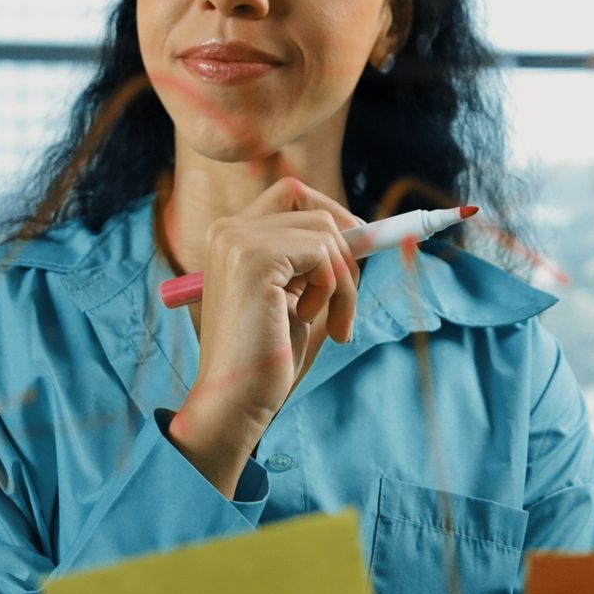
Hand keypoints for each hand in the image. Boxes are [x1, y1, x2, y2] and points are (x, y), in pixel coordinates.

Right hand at [169, 177, 363, 496]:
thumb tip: (364, 229)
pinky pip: (325, 254)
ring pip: (327, 233)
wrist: (233, 399)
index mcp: (230, 236)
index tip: (359, 247)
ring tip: (332, 322)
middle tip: (348, 301)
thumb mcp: (293, 297)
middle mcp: (228, 229)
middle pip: (315, 210)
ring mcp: (239, 240)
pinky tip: (309, 320)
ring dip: (343, 281)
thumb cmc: (265, 357)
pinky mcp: (256, 258)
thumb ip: (312, 261)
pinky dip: (334, 289)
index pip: (292, 194)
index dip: (332, 215)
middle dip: (346, 253)